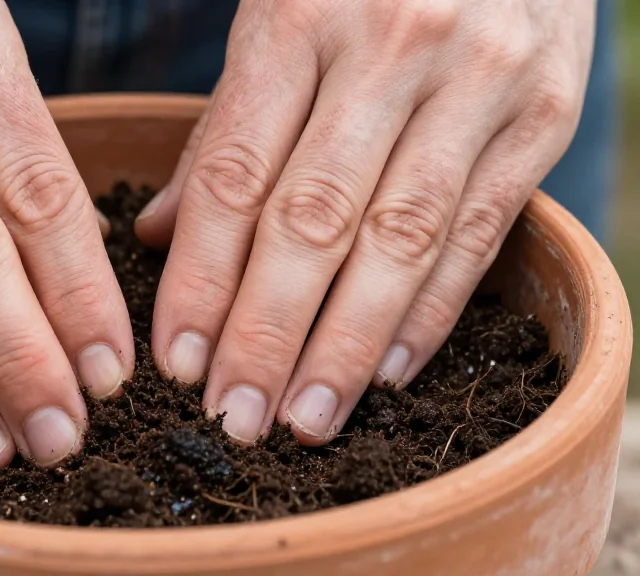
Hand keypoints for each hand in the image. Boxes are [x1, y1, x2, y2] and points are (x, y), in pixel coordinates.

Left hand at [135, 0, 592, 443]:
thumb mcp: (275, 19)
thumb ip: (224, 130)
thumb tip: (160, 240)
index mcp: (299, 18)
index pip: (235, 177)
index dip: (201, 281)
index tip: (176, 364)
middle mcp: (391, 48)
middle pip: (314, 221)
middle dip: (267, 334)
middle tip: (233, 419)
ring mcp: (477, 82)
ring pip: (399, 241)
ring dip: (347, 346)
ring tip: (304, 420)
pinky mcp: (541, 116)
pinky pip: (479, 232)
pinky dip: (430, 311)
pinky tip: (388, 373)